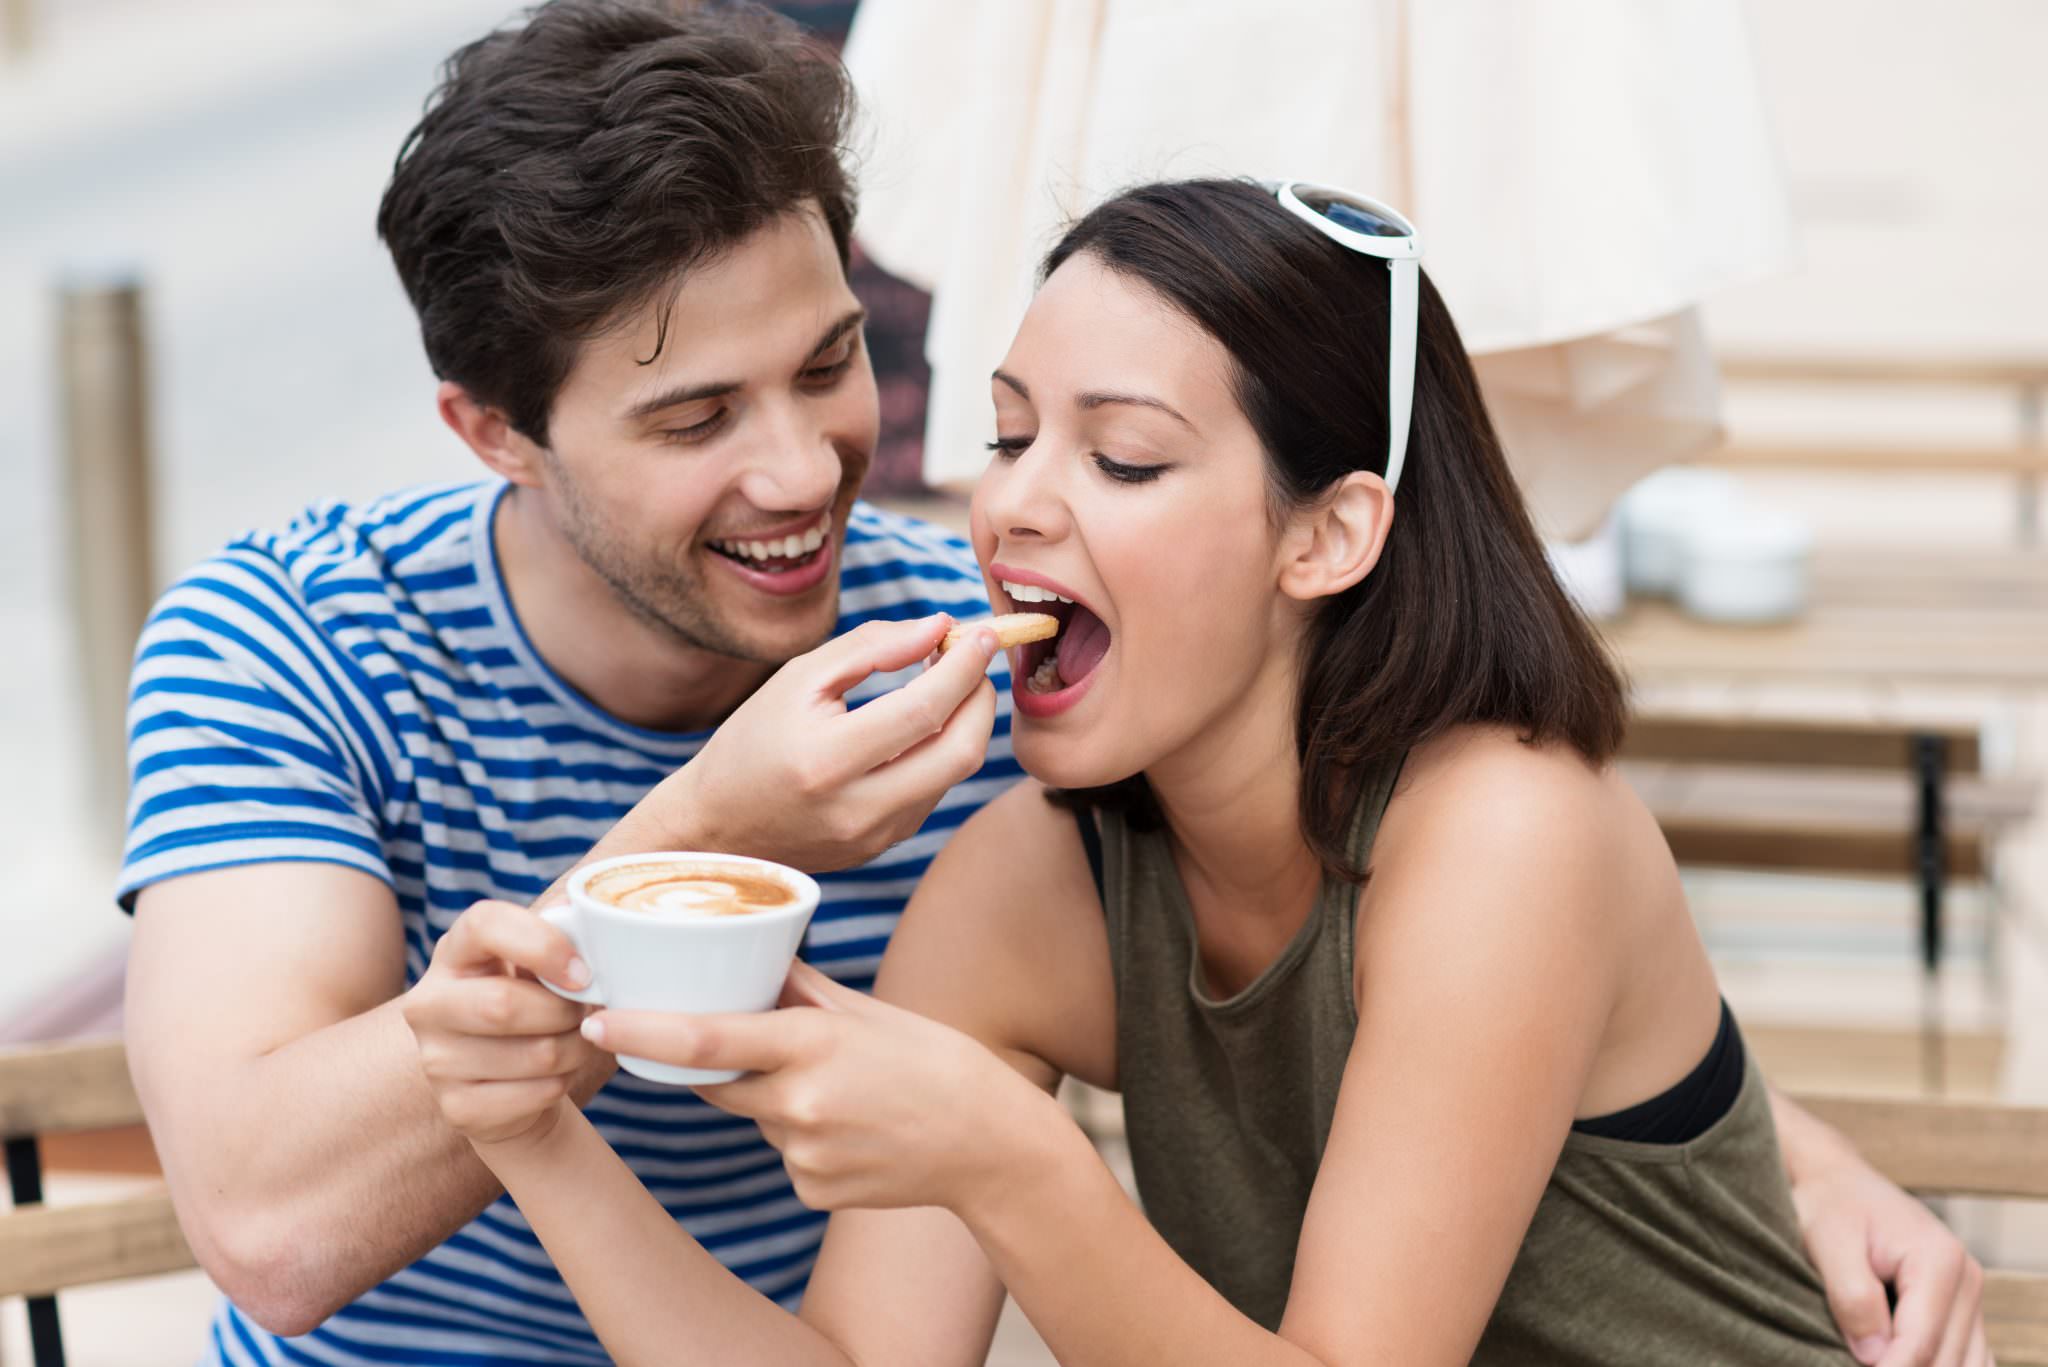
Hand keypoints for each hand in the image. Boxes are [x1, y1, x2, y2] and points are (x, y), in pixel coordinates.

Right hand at [400, 900, 606, 1150]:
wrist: (510, 1084)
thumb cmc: (534, 1005)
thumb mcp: (540, 964)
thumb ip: (561, 935)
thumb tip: (587, 917)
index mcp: (455, 951)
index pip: (486, 924)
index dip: (542, 944)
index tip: (582, 972)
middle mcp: (429, 1002)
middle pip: (503, 1005)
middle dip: (565, 1012)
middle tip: (583, 1014)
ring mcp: (435, 1059)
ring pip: (534, 1055)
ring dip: (575, 1049)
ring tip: (575, 1042)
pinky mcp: (457, 1106)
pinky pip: (535, 1094)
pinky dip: (562, 1084)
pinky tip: (555, 1075)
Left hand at [581, 963, 1055, 1212]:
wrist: (989, 1141)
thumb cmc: (930, 1060)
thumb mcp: (864, 1010)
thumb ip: (796, 988)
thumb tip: (744, 952)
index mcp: (811, 1045)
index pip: (705, 1039)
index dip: (642, 1032)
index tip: (597, 1021)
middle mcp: (800, 1102)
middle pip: (718, 1082)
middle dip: (720, 1063)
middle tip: (760, 1048)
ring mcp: (803, 1155)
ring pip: (755, 1119)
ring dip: (777, 1101)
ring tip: (847, 1094)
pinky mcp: (812, 1191)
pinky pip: (784, 1158)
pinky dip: (805, 1141)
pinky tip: (856, 1132)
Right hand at [650, 614, 999, 872]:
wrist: (716, 825)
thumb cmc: (753, 740)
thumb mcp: (798, 679)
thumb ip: (871, 647)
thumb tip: (940, 627)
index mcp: (826, 760)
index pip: (923, 711)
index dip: (964, 668)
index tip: (983, 635)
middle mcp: (856, 808)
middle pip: (961, 752)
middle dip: (981, 697)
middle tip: (974, 659)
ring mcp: (874, 836)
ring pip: (954, 773)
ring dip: (966, 721)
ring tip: (945, 682)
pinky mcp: (883, 846)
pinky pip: (934, 791)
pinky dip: (942, 750)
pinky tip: (922, 724)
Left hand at [1792, 1142, 1990, 1366]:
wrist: (1839, 1180)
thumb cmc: (1830, 1205)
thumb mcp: (1828, 1242)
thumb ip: (1853, 1296)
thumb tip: (1875, 1356)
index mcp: (1939, 1260)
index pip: (1921, 1343)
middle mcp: (1968, 1279)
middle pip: (1946, 1361)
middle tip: (1849, 1363)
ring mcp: (1971, 1295)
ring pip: (1966, 1365)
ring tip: (1866, 1361)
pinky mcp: (1963, 1307)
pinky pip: (1969, 1357)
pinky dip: (1940, 1365)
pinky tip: (1900, 1360)